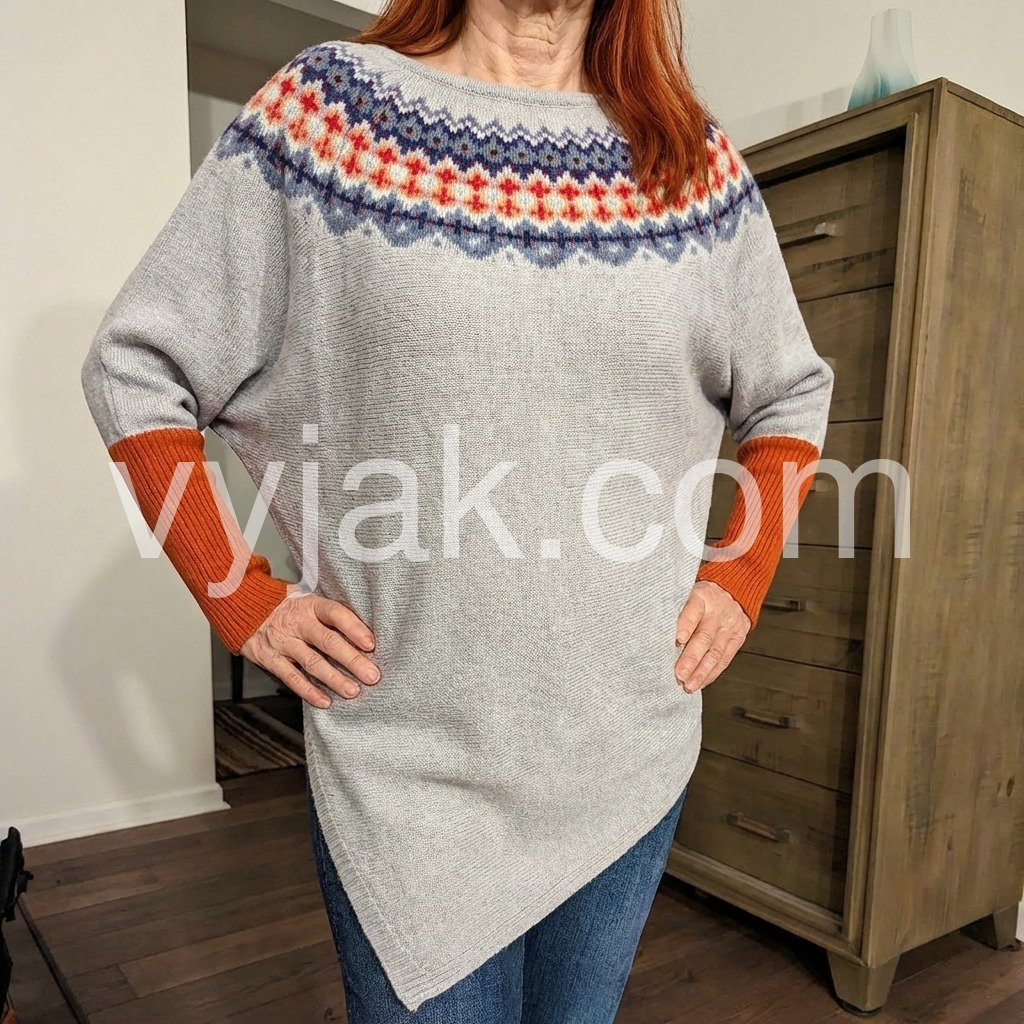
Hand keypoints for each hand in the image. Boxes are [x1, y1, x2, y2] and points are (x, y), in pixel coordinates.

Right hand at [239, 586, 377, 707]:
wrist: (243, 605)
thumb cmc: (284, 605)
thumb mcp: (306, 598)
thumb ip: (329, 613)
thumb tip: (364, 630)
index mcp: (309, 605)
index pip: (335, 613)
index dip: (354, 628)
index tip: (371, 643)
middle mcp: (297, 623)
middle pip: (328, 641)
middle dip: (352, 660)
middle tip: (371, 675)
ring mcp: (283, 642)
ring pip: (312, 662)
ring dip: (334, 679)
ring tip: (353, 691)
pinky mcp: (270, 659)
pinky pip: (291, 678)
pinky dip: (308, 691)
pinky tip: (325, 701)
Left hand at [673, 580, 750, 692]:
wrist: (731, 590)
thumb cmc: (700, 596)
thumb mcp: (687, 592)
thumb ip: (675, 610)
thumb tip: (655, 633)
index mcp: (702, 596)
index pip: (693, 611)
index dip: (685, 626)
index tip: (677, 640)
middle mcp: (717, 611)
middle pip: (704, 637)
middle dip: (691, 659)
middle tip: (679, 674)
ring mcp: (729, 626)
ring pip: (715, 652)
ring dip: (701, 672)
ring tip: (689, 685)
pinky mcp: (737, 638)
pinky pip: (724, 659)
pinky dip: (711, 673)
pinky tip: (701, 682)